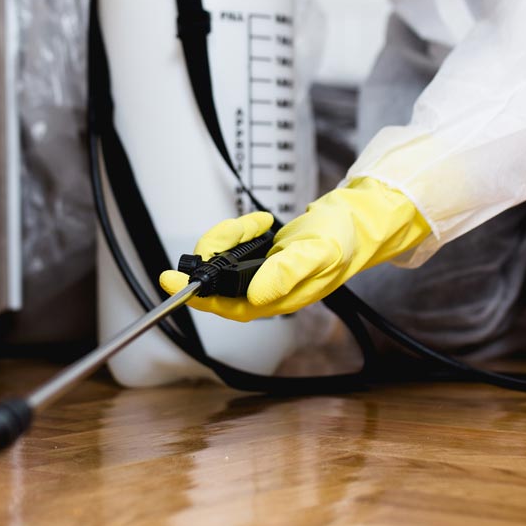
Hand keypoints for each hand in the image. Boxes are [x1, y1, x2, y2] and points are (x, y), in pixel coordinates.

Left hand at [159, 178, 430, 321]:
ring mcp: (259, 274)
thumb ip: (288, 273)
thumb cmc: (343, 238)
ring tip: (255, 224)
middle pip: (216, 279)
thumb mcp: (319, 251)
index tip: (169, 279)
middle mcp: (264, 292)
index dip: (194, 295)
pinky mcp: (258, 257)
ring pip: (221, 259)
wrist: (357, 220)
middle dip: (217, 250)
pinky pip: (232, 246)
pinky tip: (261, 223)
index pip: (224, 305)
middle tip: (236, 229)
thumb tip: (256, 295)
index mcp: (276, 299)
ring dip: (229, 237)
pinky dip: (240, 230)